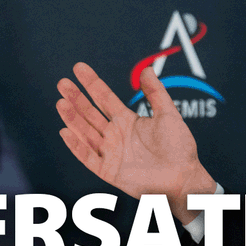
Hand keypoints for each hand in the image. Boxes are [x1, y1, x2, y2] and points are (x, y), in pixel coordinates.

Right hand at [57, 62, 214, 223]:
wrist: (184, 178)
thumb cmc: (179, 147)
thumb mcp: (168, 115)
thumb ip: (156, 93)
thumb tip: (146, 69)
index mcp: (127, 120)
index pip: (104, 98)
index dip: (91, 83)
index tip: (78, 67)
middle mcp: (115, 135)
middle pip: (90, 114)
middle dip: (76, 98)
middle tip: (62, 83)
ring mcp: (110, 153)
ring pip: (85, 133)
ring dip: (72, 119)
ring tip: (61, 103)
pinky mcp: (109, 171)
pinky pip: (88, 157)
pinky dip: (76, 146)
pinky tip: (65, 132)